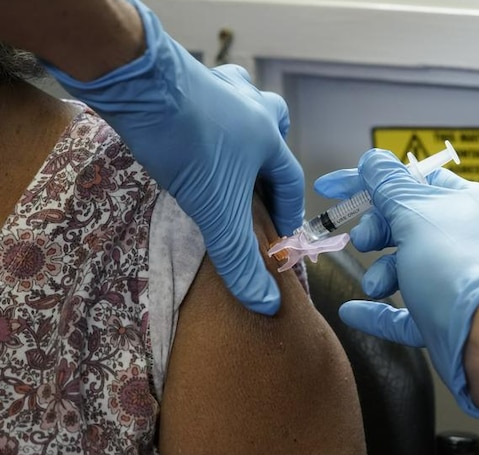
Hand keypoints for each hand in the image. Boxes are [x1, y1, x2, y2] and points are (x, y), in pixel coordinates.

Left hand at [46, 0, 302, 314]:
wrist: (139, 83)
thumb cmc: (189, 145)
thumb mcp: (217, 213)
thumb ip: (241, 259)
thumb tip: (267, 303)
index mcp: (268, 139)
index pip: (291, 180)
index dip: (289, 209)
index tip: (282, 232)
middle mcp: (253, 107)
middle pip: (276, 126)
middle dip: (273, 151)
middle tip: (260, 176)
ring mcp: (221, 86)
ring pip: (246, 99)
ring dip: (245, 121)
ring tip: (230, 146)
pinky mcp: (188, 76)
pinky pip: (210, 92)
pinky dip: (209, 108)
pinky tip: (190, 125)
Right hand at [315, 149, 478, 417]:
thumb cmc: (455, 265)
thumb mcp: (413, 211)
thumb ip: (387, 184)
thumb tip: (372, 161)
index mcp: (466, 203)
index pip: (413, 180)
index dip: (371, 180)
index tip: (333, 187)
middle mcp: (464, 239)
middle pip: (405, 224)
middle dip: (377, 231)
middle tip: (364, 239)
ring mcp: (454, 280)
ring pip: (404, 268)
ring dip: (380, 273)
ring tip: (377, 284)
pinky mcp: (443, 318)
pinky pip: (403, 313)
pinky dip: (377, 312)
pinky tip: (352, 310)